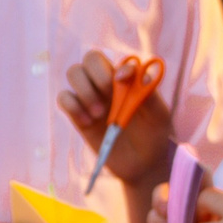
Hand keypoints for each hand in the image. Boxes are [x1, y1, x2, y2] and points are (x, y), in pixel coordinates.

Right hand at [59, 51, 173, 185]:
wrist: (143, 164)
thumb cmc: (153, 134)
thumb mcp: (159, 115)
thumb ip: (148, 93)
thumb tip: (131, 72)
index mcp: (127, 79)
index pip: (117, 59)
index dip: (116, 65)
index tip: (122, 80)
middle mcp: (106, 83)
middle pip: (90, 58)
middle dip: (97, 74)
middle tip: (109, 95)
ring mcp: (91, 98)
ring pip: (74, 72)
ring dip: (84, 90)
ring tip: (99, 113)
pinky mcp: (78, 115)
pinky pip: (64, 98)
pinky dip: (72, 106)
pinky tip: (88, 122)